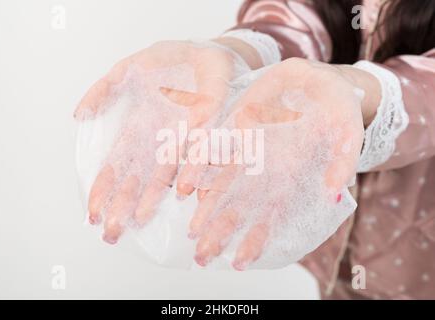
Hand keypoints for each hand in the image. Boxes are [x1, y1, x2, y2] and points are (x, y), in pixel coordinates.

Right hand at [74, 40, 249, 243]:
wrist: (204, 52)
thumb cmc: (168, 63)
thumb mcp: (127, 73)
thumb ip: (103, 91)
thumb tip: (77, 116)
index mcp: (141, 130)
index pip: (118, 165)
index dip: (104, 189)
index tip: (93, 213)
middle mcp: (161, 140)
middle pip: (139, 177)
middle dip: (124, 204)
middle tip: (112, 232)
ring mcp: (184, 135)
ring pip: (167, 172)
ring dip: (153, 196)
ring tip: (140, 218)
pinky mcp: (208, 120)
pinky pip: (200, 148)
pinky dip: (192, 168)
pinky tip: (184, 189)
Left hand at [185, 58, 364, 268]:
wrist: (317, 80)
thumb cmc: (335, 108)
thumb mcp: (347, 131)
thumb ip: (343, 160)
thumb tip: (335, 191)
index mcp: (290, 176)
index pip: (271, 214)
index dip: (256, 238)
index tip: (241, 260)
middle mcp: (265, 168)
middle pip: (240, 205)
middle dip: (222, 231)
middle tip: (203, 257)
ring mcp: (248, 150)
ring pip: (223, 182)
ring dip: (207, 207)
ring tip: (192, 231)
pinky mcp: (236, 126)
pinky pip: (214, 148)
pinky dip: (200, 166)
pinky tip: (188, 185)